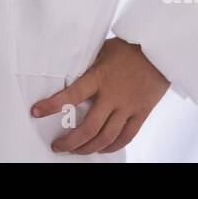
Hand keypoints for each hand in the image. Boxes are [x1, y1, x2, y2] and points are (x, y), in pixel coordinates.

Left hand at [30, 37, 169, 154]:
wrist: (161, 50)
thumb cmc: (130, 48)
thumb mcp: (104, 50)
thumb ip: (89, 65)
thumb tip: (70, 73)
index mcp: (100, 77)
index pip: (72, 95)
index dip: (52, 105)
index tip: (36, 112)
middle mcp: (113, 95)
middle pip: (89, 128)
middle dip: (70, 142)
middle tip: (58, 146)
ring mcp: (129, 106)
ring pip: (106, 137)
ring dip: (88, 148)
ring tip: (76, 151)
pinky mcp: (141, 113)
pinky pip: (126, 137)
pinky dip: (112, 147)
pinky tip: (101, 149)